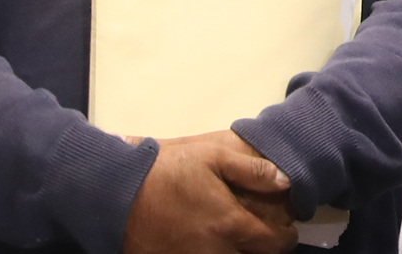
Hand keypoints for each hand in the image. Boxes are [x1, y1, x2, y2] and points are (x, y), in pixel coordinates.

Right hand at [123, 130, 295, 253]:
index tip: (285, 231)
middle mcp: (214, 251)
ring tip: (236, 239)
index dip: (285, 239)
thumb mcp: (213, 156)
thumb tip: (285, 181)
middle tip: (260, 235)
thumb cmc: (167, 171)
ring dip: (236, 253)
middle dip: (261, 249)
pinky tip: (210, 243)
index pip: (272, 244)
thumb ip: (251, 170)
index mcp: (229, 224)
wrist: (116, 193)